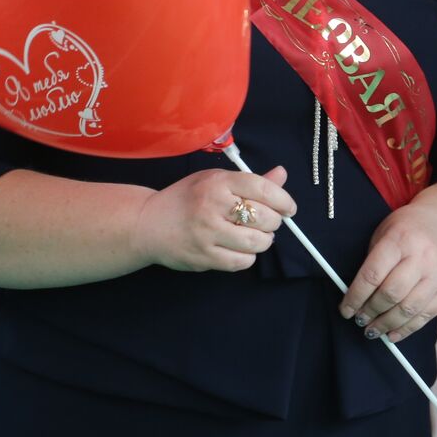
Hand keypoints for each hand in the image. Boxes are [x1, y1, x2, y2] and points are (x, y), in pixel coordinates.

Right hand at [132, 166, 295, 271]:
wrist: (147, 224)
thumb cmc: (186, 199)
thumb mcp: (215, 180)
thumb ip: (251, 181)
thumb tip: (281, 174)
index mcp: (217, 182)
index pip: (261, 188)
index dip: (283, 199)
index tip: (289, 208)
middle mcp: (213, 206)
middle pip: (263, 217)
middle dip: (273, 222)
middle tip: (268, 222)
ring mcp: (207, 234)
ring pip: (256, 242)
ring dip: (263, 241)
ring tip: (256, 236)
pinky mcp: (203, 257)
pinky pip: (241, 262)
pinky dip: (248, 256)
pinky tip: (241, 249)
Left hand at [339, 204, 436, 341]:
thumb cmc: (408, 228)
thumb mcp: (384, 233)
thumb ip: (372, 262)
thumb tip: (356, 298)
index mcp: (400, 239)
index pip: (373, 275)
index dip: (356, 297)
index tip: (346, 310)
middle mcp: (422, 257)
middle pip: (391, 294)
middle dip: (371, 312)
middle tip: (360, 320)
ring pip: (409, 309)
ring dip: (387, 324)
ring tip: (372, 330)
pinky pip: (426, 315)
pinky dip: (406, 329)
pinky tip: (392, 334)